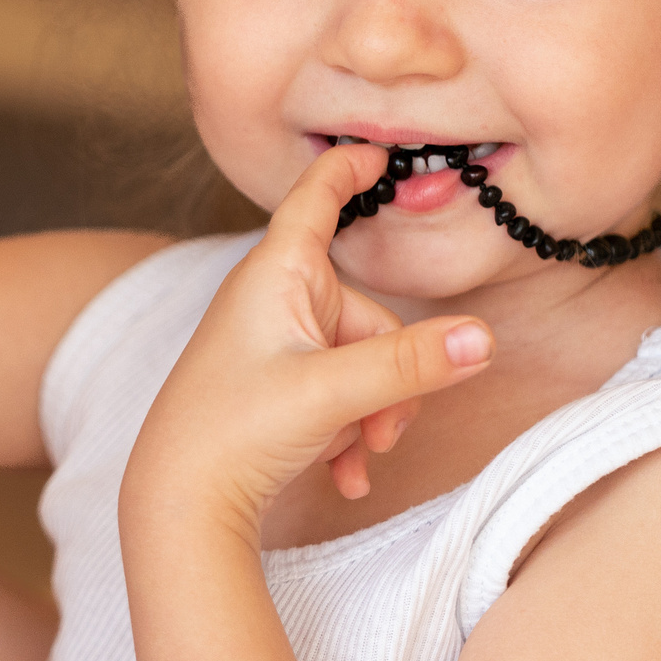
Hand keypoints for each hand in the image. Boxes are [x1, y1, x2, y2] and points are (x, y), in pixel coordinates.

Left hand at [122, 144, 494, 542]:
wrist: (178, 509)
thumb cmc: (232, 433)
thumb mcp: (331, 393)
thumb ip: (409, 365)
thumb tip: (481, 338)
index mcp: (274, 276)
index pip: (314, 201)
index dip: (346, 170)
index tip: (378, 151)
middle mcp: (269, 302)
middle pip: (366, 315)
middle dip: (387, 376)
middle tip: (378, 429)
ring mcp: (269, 347)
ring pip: (358, 364)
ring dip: (369, 414)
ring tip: (352, 453)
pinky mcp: (270, 389)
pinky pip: (335, 397)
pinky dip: (346, 436)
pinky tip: (342, 478)